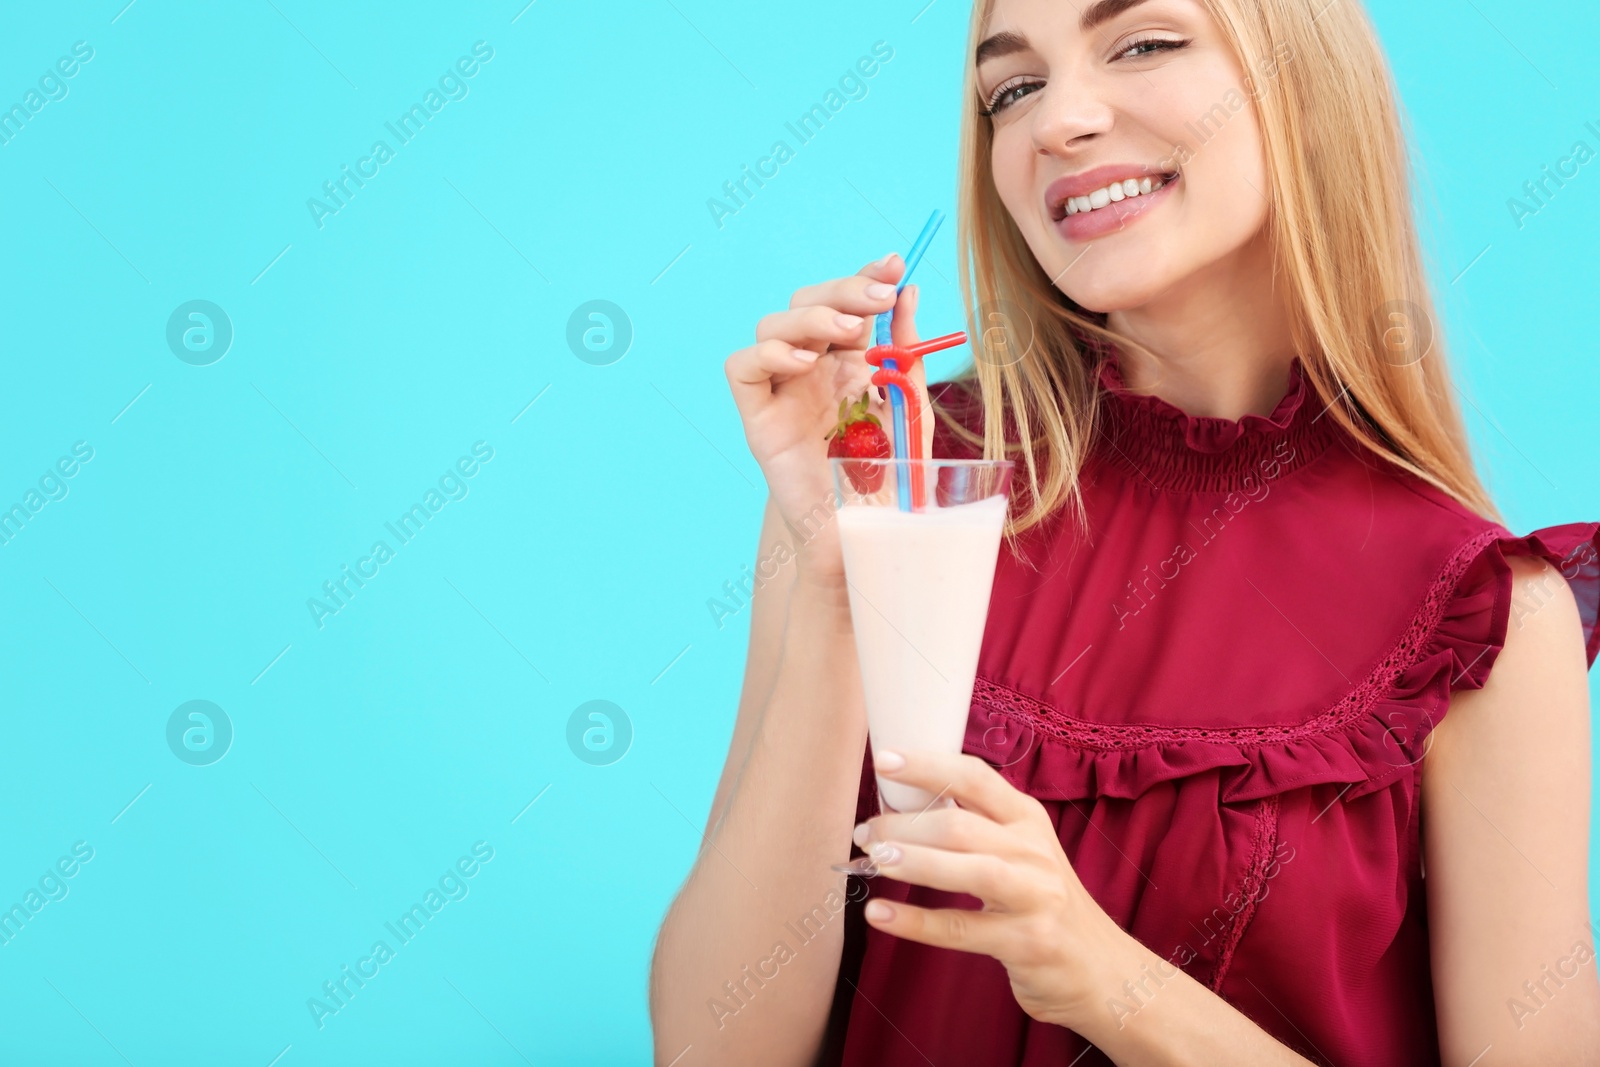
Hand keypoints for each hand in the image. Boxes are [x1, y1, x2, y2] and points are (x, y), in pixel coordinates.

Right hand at [724, 257, 931, 582]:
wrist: (865, 534)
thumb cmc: (886, 475)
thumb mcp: (908, 403)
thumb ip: (906, 350)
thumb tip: (910, 292)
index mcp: (846, 358)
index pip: (847, 300)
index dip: (865, 275)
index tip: (895, 263)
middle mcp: (810, 367)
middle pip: (806, 301)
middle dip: (843, 289)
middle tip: (878, 298)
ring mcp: (781, 391)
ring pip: (772, 325)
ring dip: (810, 316)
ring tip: (848, 331)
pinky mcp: (758, 419)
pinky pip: (741, 370)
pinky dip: (766, 355)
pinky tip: (803, 364)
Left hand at [852, 748, 1130, 1028]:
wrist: (1101, 969)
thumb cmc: (1044, 902)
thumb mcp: (1023, 853)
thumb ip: (976, 827)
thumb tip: (900, 805)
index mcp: (1027, 819)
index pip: (974, 777)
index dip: (927, 765)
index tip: (885, 760)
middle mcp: (1034, 851)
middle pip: (960, 825)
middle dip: (904, 824)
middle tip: (865, 832)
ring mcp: (1034, 896)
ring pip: (967, 868)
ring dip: (913, 861)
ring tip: (872, 859)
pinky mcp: (1026, 942)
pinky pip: (961, 929)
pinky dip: (915, 922)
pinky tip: (879, 914)